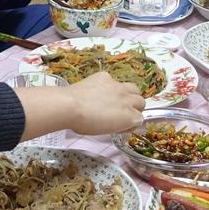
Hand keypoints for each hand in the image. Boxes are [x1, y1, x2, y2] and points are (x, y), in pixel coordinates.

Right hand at [14, 71, 143, 140]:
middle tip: (121, 114)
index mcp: (104, 78)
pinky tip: (122, 131)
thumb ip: (88, 97)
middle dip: (132, 102)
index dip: (118, 98)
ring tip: (125, 122)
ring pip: (142, 103)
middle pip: (136, 91)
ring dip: (136, 111)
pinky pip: (137, 119)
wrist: (71, 106)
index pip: (120, 86)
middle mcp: (118, 85)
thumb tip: (81, 107)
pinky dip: (132, 125)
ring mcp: (125, 99)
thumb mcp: (79, 94)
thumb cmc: (67, 103)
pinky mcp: (129, 114)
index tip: (110, 108)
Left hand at [66, 72, 144, 134]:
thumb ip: (118, 125)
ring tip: (116, 98)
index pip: (139, 119)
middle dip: (135, 107)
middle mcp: (128, 100)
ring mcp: (117, 86)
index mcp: (129, 117)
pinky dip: (108, 85)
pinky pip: (113, 80)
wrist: (70, 106)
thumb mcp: (105, 131)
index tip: (122, 125)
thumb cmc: (85, 124)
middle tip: (122, 111)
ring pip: (133, 88)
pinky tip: (97, 90)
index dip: (131, 123)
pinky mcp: (106, 76)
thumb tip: (122, 122)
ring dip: (128, 94)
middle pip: (141, 102)